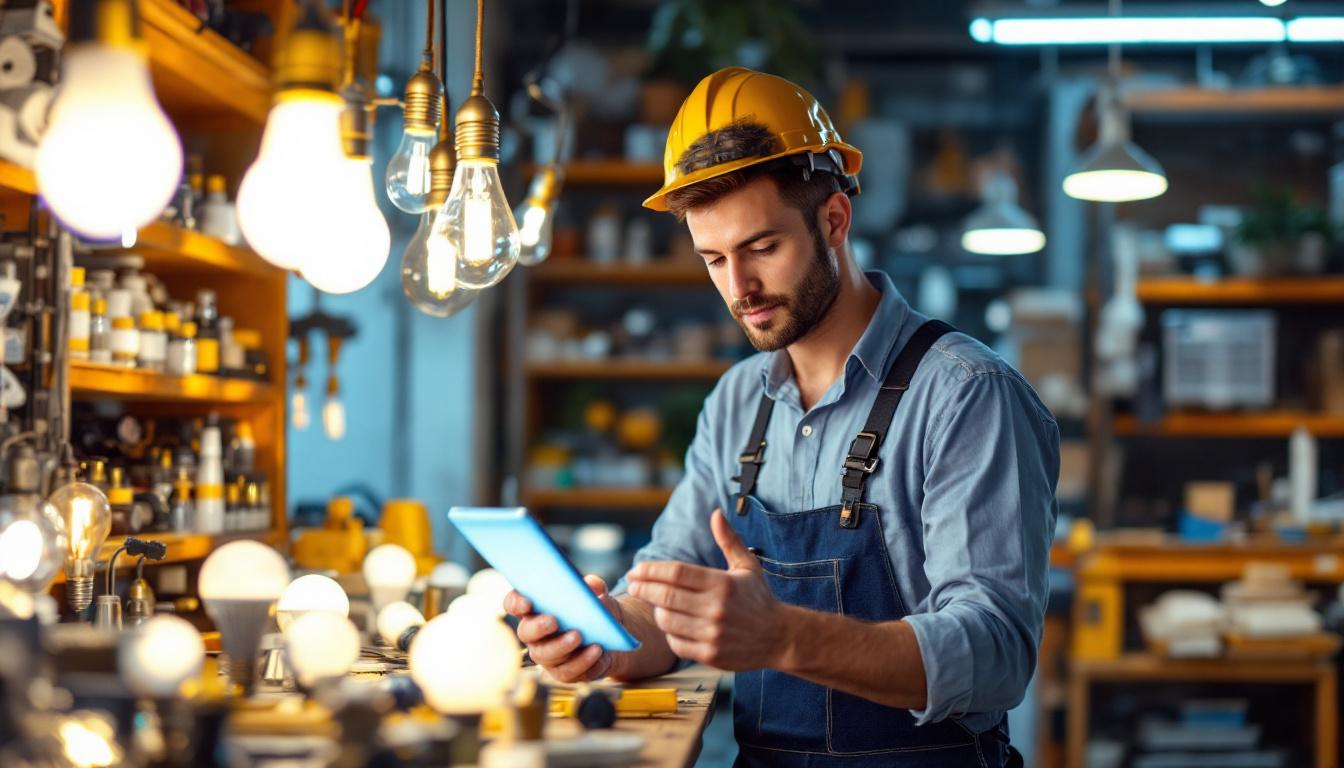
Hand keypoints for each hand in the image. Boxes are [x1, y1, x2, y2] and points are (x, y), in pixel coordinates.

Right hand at [503, 574, 622, 682]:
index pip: (513, 604)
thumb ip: (594, 586)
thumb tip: (591, 584)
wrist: (612, 639)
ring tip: (580, 637)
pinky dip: (585, 662)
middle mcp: (535, 634)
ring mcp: (547, 655)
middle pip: (526, 632)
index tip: (527, 602)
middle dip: (538, 627)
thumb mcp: (598, 595)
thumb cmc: (596, 612)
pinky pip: (569, 671)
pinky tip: (598, 652)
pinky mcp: (563, 672)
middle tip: (554, 621)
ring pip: (547, 655)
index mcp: (536, 609)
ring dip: (563, 646)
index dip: (516, 603)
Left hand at [626, 509, 785, 670]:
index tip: (636, 570)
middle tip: (632, 583)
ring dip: (655, 610)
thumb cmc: (759, 598)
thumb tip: (715, 514)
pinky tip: (671, 624)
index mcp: (723, 584)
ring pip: (666, 621)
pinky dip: (669, 633)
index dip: (651, 570)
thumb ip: (728, 540)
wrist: (780, 637)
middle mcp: (717, 609)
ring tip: (655, 602)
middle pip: (666, 596)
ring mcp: (713, 634)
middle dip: (643, 588)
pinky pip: (675, 643)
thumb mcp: (747, 566)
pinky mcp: (710, 655)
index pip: (676, 573)